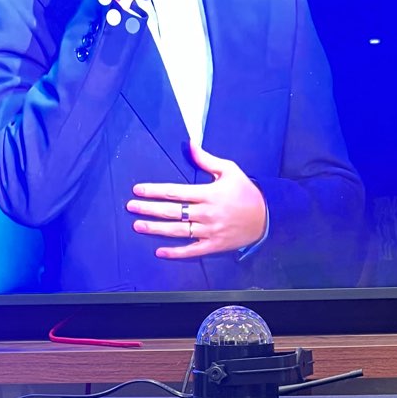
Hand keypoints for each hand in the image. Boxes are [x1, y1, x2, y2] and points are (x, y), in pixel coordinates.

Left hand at [128, 143, 268, 258]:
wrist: (266, 217)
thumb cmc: (245, 191)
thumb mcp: (229, 170)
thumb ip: (206, 159)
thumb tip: (189, 144)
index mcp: (209, 193)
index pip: (176, 191)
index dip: (155, 190)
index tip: (138, 189)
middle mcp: (207, 213)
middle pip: (172, 211)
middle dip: (149, 209)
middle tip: (131, 207)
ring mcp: (210, 231)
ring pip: (178, 231)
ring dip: (156, 229)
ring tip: (138, 226)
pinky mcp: (214, 245)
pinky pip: (192, 251)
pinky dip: (176, 253)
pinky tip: (160, 252)